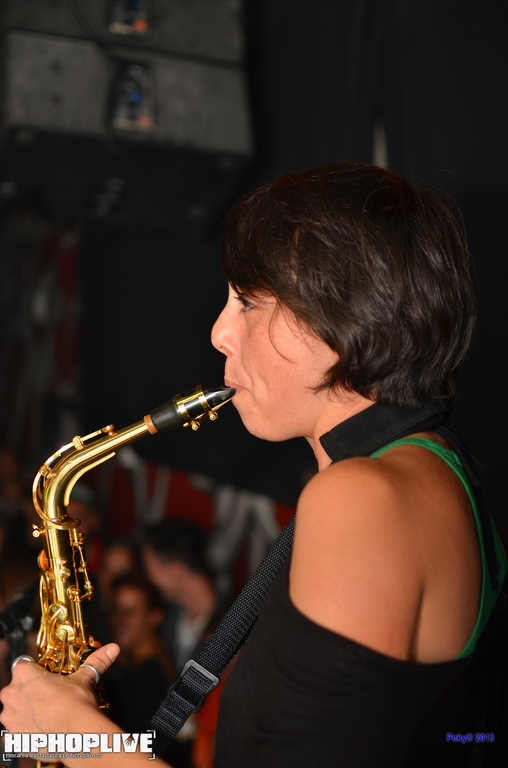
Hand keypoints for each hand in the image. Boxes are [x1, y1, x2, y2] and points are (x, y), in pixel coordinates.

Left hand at [0, 643, 119, 733]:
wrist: (76, 736)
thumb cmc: (76, 704)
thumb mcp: (84, 679)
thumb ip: (96, 661)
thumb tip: (112, 649)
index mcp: (25, 675)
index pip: (24, 665)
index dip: (35, 671)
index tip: (46, 677)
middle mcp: (11, 695)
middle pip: (17, 687)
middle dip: (30, 691)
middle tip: (50, 695)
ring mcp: (10, 718)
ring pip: (15, 709)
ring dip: (27, 710)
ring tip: (49, 713)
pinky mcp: (13, 737)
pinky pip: (17, 728)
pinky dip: (28, 728)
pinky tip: (45, 727)